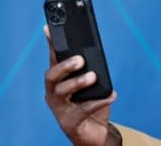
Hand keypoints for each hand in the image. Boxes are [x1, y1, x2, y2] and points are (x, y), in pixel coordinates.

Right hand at [44, 25, 118, 145]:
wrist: (94, 134)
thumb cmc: (91, 104)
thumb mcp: (92, 83)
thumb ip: (91, 68)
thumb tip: (95, 51)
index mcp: (58, 81)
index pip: (53, 59)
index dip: (50, 44)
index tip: (48, 27)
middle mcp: (54, 94)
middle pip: (52, 76)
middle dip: (65, 66)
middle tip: (80, 59)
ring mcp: (59, 109)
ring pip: (62, 92)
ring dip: (78, 82)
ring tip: (93, 76)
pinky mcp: (70, 123)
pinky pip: (83, 110)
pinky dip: (98, 101)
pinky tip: (112, 94)